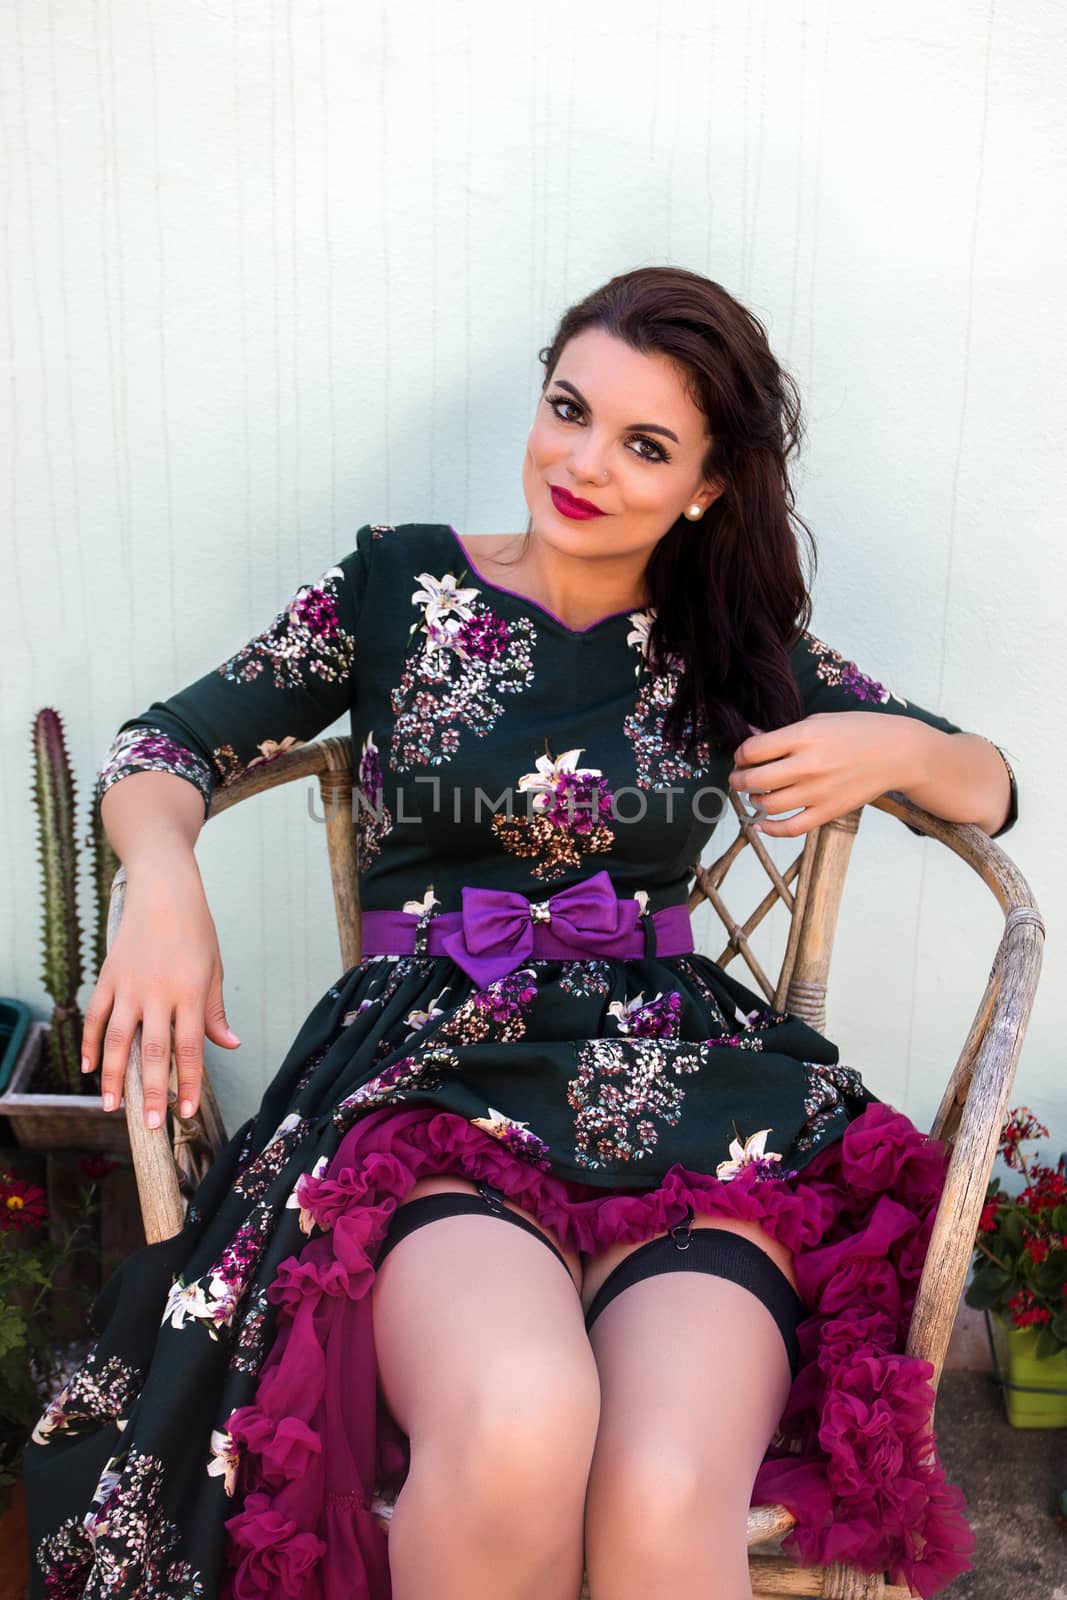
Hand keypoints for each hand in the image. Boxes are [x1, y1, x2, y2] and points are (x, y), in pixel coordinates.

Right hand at [80, 859, 241, 1128]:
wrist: (163, 889)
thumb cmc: (196, 929)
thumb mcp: (214, 968)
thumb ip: (215, 1012)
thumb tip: (230, 1046)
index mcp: (191, 993)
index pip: (190, 1049)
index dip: (189, 1083)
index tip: (185, 1113)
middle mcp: (159, 993)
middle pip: (153, 1052)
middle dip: (151, 1092)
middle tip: (149, 1125)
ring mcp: (130, 986)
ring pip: (118, 1040)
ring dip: (114, 1077)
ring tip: (112, 1107)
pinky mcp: (108, 976)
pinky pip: (95, 1016)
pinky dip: (90, 1043)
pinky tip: (89, 1069)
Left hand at [728, 712, 932, 836]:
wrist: (897, 752)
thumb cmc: (858, 731)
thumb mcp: (819, 720)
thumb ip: (783, 733)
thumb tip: (750, 738)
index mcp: (804, 736)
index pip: (753, 750)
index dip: (741, 754)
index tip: (743, 756)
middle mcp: (808, 765)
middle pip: (754, 780)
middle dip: (738, 780)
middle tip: (739, 778)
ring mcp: (818, 791)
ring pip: (768, 805)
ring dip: (754, 801)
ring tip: (756, 794)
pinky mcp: (829, 811)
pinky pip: (791, 828)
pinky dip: (770, 830)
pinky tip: (761, 825)